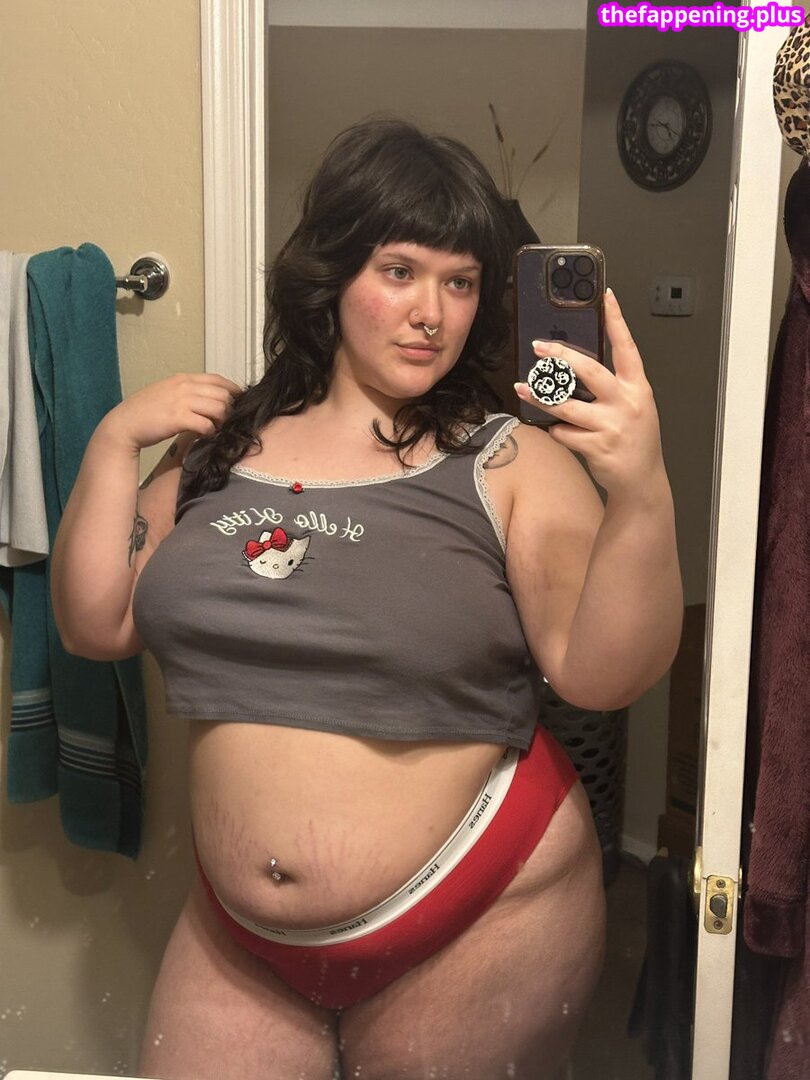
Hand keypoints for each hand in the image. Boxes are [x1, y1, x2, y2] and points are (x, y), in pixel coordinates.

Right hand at [97, 373, 242, 451]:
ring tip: (213, 428)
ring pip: (219, 408)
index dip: (232, 390)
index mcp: (182, 378)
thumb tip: (210, 400)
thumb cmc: (145, 412)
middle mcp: (184, 386)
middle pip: (223, 394)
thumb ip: (188, 392)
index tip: (238, 401)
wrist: (124, 424)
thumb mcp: (167, 393)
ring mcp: (181, 401)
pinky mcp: (178, 418)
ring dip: (220, 421)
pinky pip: (207, 424)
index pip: (217, 379)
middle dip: (228, 409)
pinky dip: (210, 431)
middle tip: (223, 421)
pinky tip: (203, 435)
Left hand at [514, 289, 665, 499]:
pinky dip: (557, 431)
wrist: (641, 480)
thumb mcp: (633, 406)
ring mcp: (612, 425)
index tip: (606, 298)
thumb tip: (573, 368)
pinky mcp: (597, 447)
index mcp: (637, 388)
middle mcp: (626, 403)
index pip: (627, 347)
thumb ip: (611, 387)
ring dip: (541, 396)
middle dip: (561, 356)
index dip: (617, 321)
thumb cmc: (633, 440)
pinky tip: (559, 431)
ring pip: (567, 405)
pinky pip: (565, 433)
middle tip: (539, 347)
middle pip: (590, 371)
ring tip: (522, 388)